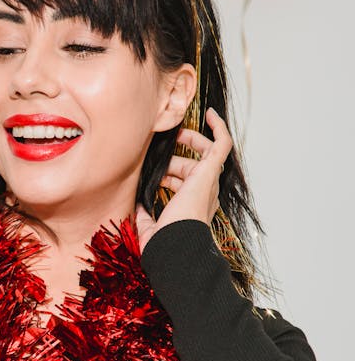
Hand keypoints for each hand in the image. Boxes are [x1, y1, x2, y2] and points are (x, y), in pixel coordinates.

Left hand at [135, 108, 231, 251]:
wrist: (175, 246)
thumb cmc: (164, 243)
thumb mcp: (149, 227)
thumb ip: (144, 216)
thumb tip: (137, 206)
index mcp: (192, 206)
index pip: (184, 183)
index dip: (169, 174)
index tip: (155, 170)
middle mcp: (204, 193)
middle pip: (194, 167)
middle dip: (178, 156)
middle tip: (162, 145)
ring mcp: (209, 182)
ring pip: (206, 154)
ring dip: (191, 140)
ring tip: (176, 131)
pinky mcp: (210, 172)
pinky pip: (222, 144)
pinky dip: (218, 128)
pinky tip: (210, 114)